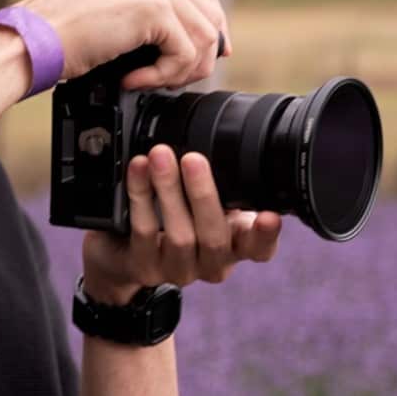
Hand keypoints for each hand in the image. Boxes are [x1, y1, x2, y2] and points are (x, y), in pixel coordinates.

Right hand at [16, 0, 231, 89]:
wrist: (29, 41)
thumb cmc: (59, 32)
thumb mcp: (110, 1)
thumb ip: (148, 2)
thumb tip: (198, 34)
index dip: (209, 22)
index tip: (206, 53)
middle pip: (208, 9)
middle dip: (200, 52)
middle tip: (174, 78)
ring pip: (203, 34)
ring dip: (181, 69)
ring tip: (150, 81)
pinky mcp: (153, 5)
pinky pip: (185, 52)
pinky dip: (164, 76)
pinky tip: (133, 79)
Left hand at [81, 145, 281, 304]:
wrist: (127, 250)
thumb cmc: (178, 216)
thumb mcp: (205, 200)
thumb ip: (223, 180)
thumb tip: (223, 126)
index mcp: (235, 244)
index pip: (260, 248)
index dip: (266, 235)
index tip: (269, 216)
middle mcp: (211, 262)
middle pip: (215, 237)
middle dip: (203, 194)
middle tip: (193, 159)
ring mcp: (179, 269)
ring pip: (180, 235)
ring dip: (169, 190)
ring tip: (159, 156)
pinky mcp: (146, 267)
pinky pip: (144, 231)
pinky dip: (141, 196)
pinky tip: (138, 170)